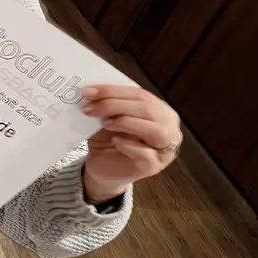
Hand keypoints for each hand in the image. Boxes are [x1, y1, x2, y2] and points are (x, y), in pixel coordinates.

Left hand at [81, 84, 181, 200]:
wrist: (103, 166)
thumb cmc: (108, 138)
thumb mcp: (108, 116)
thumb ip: (109, 103)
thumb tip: (92, 90)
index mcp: (159, 110)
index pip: (141, 95)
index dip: (115, 91)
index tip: (88, 91)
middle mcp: (168, 128)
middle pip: (148, 110)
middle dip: (115, 105)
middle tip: (89, 107)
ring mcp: (164, 149)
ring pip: (156, 130)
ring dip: (126, 122)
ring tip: (104, 123)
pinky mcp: (154, 166)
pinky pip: (146, 154)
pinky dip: (129, 145)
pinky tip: (115, 142)